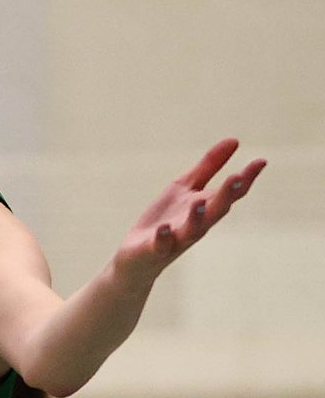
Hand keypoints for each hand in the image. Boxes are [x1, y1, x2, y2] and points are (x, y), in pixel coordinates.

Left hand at [118, 138, 264, 282]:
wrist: (137, 256)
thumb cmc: (166, 220)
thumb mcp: (186, 187)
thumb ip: (209, 166)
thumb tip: (235, 140)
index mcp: (205, 208)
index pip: (230, 193)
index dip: (245, 178)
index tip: (260, 161)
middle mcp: (196, 224)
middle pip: (216, 210)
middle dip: (226, 196)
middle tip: (237, 178)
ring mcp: (176, 238)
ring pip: (193, 230)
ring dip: (197, 217)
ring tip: (200, 202)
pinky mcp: (154, 249)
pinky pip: (161, 244)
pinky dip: (164, 237)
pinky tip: (164, 228)